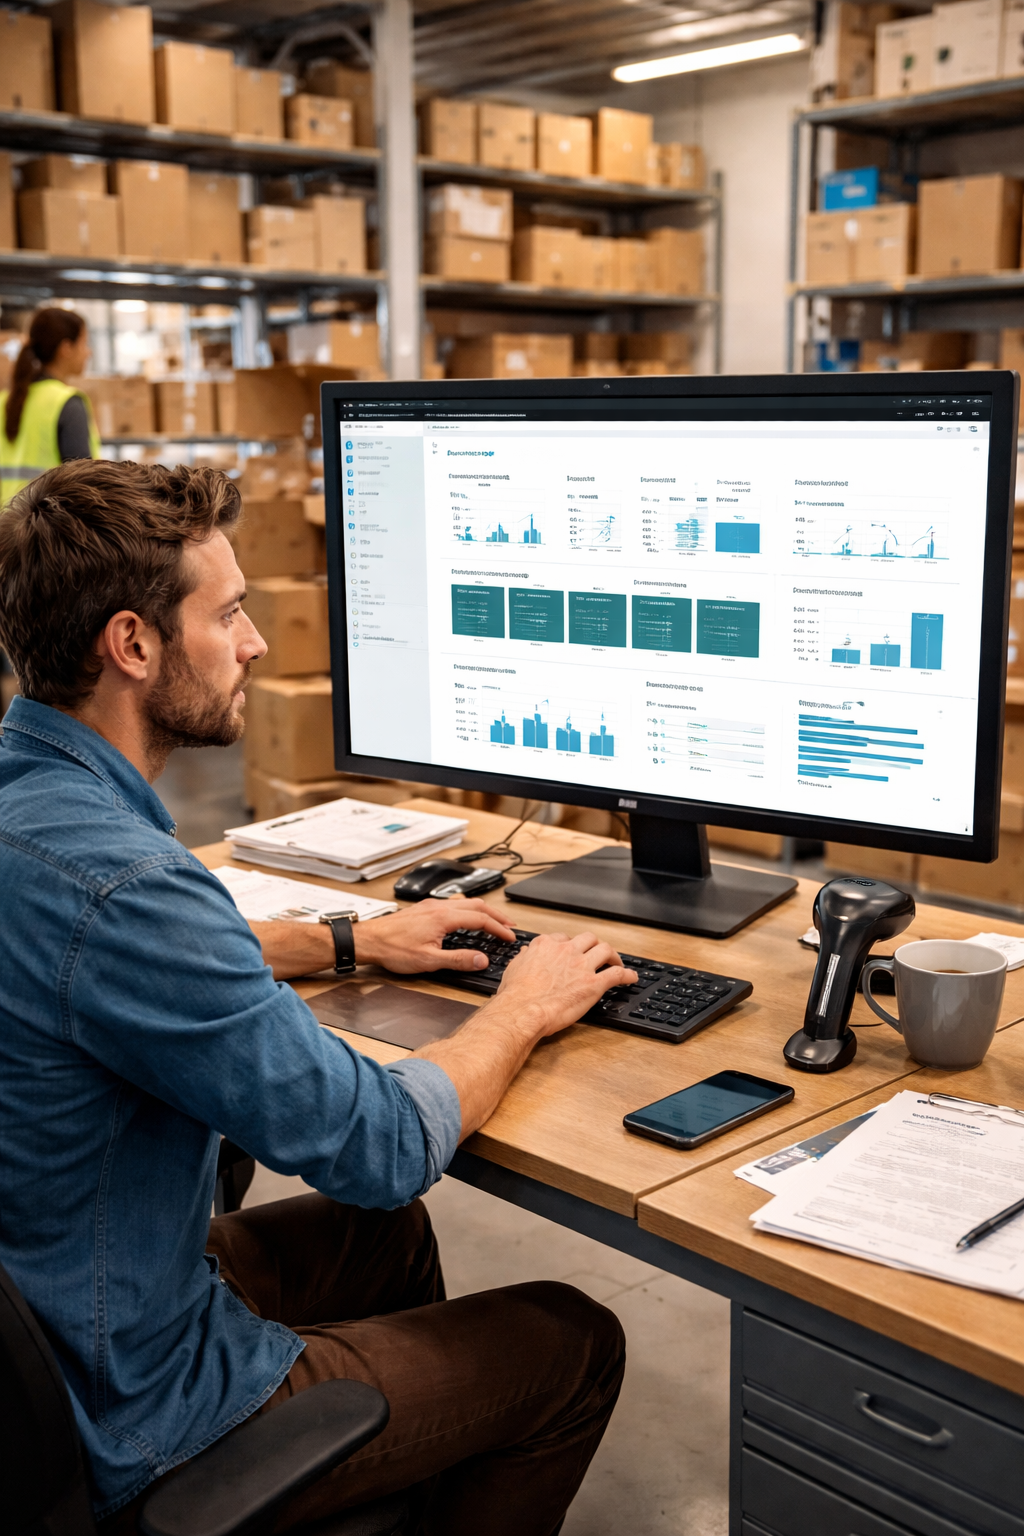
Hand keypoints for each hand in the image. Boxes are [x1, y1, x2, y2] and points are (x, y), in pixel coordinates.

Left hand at [354, 898, 515, 974]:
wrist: (369, 940)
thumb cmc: (393, 949)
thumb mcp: (429, 961)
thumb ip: (458, 959)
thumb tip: (481, 960)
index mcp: (444, 917)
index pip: (481, 919)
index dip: (499, 928)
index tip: (510, 936)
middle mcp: (439, 907)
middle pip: (477, 905)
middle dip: (497, 915)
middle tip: (510, 925)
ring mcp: (431, 905)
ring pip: (466, 902)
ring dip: (483, 911)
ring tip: (493, 921)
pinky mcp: (424, 908)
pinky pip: (454, 903)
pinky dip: (468, 909)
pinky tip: (466, 918)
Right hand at [493, 931, 636, 1036]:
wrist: (523, 1011)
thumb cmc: (516, 995)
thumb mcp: (514, 968)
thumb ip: (524, 958)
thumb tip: (527, 952)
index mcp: (546, 946)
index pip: (564, 939)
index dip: (572, 945)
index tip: (574, 952)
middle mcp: (566, 951)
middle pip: (588, 939)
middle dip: (595, 945)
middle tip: (598, 953)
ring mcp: (581, 966)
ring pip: (605, 950)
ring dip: (613, 955)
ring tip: (616, 962)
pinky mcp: (594, 984)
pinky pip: (617, 974)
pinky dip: (627, 974)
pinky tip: (631, 978)